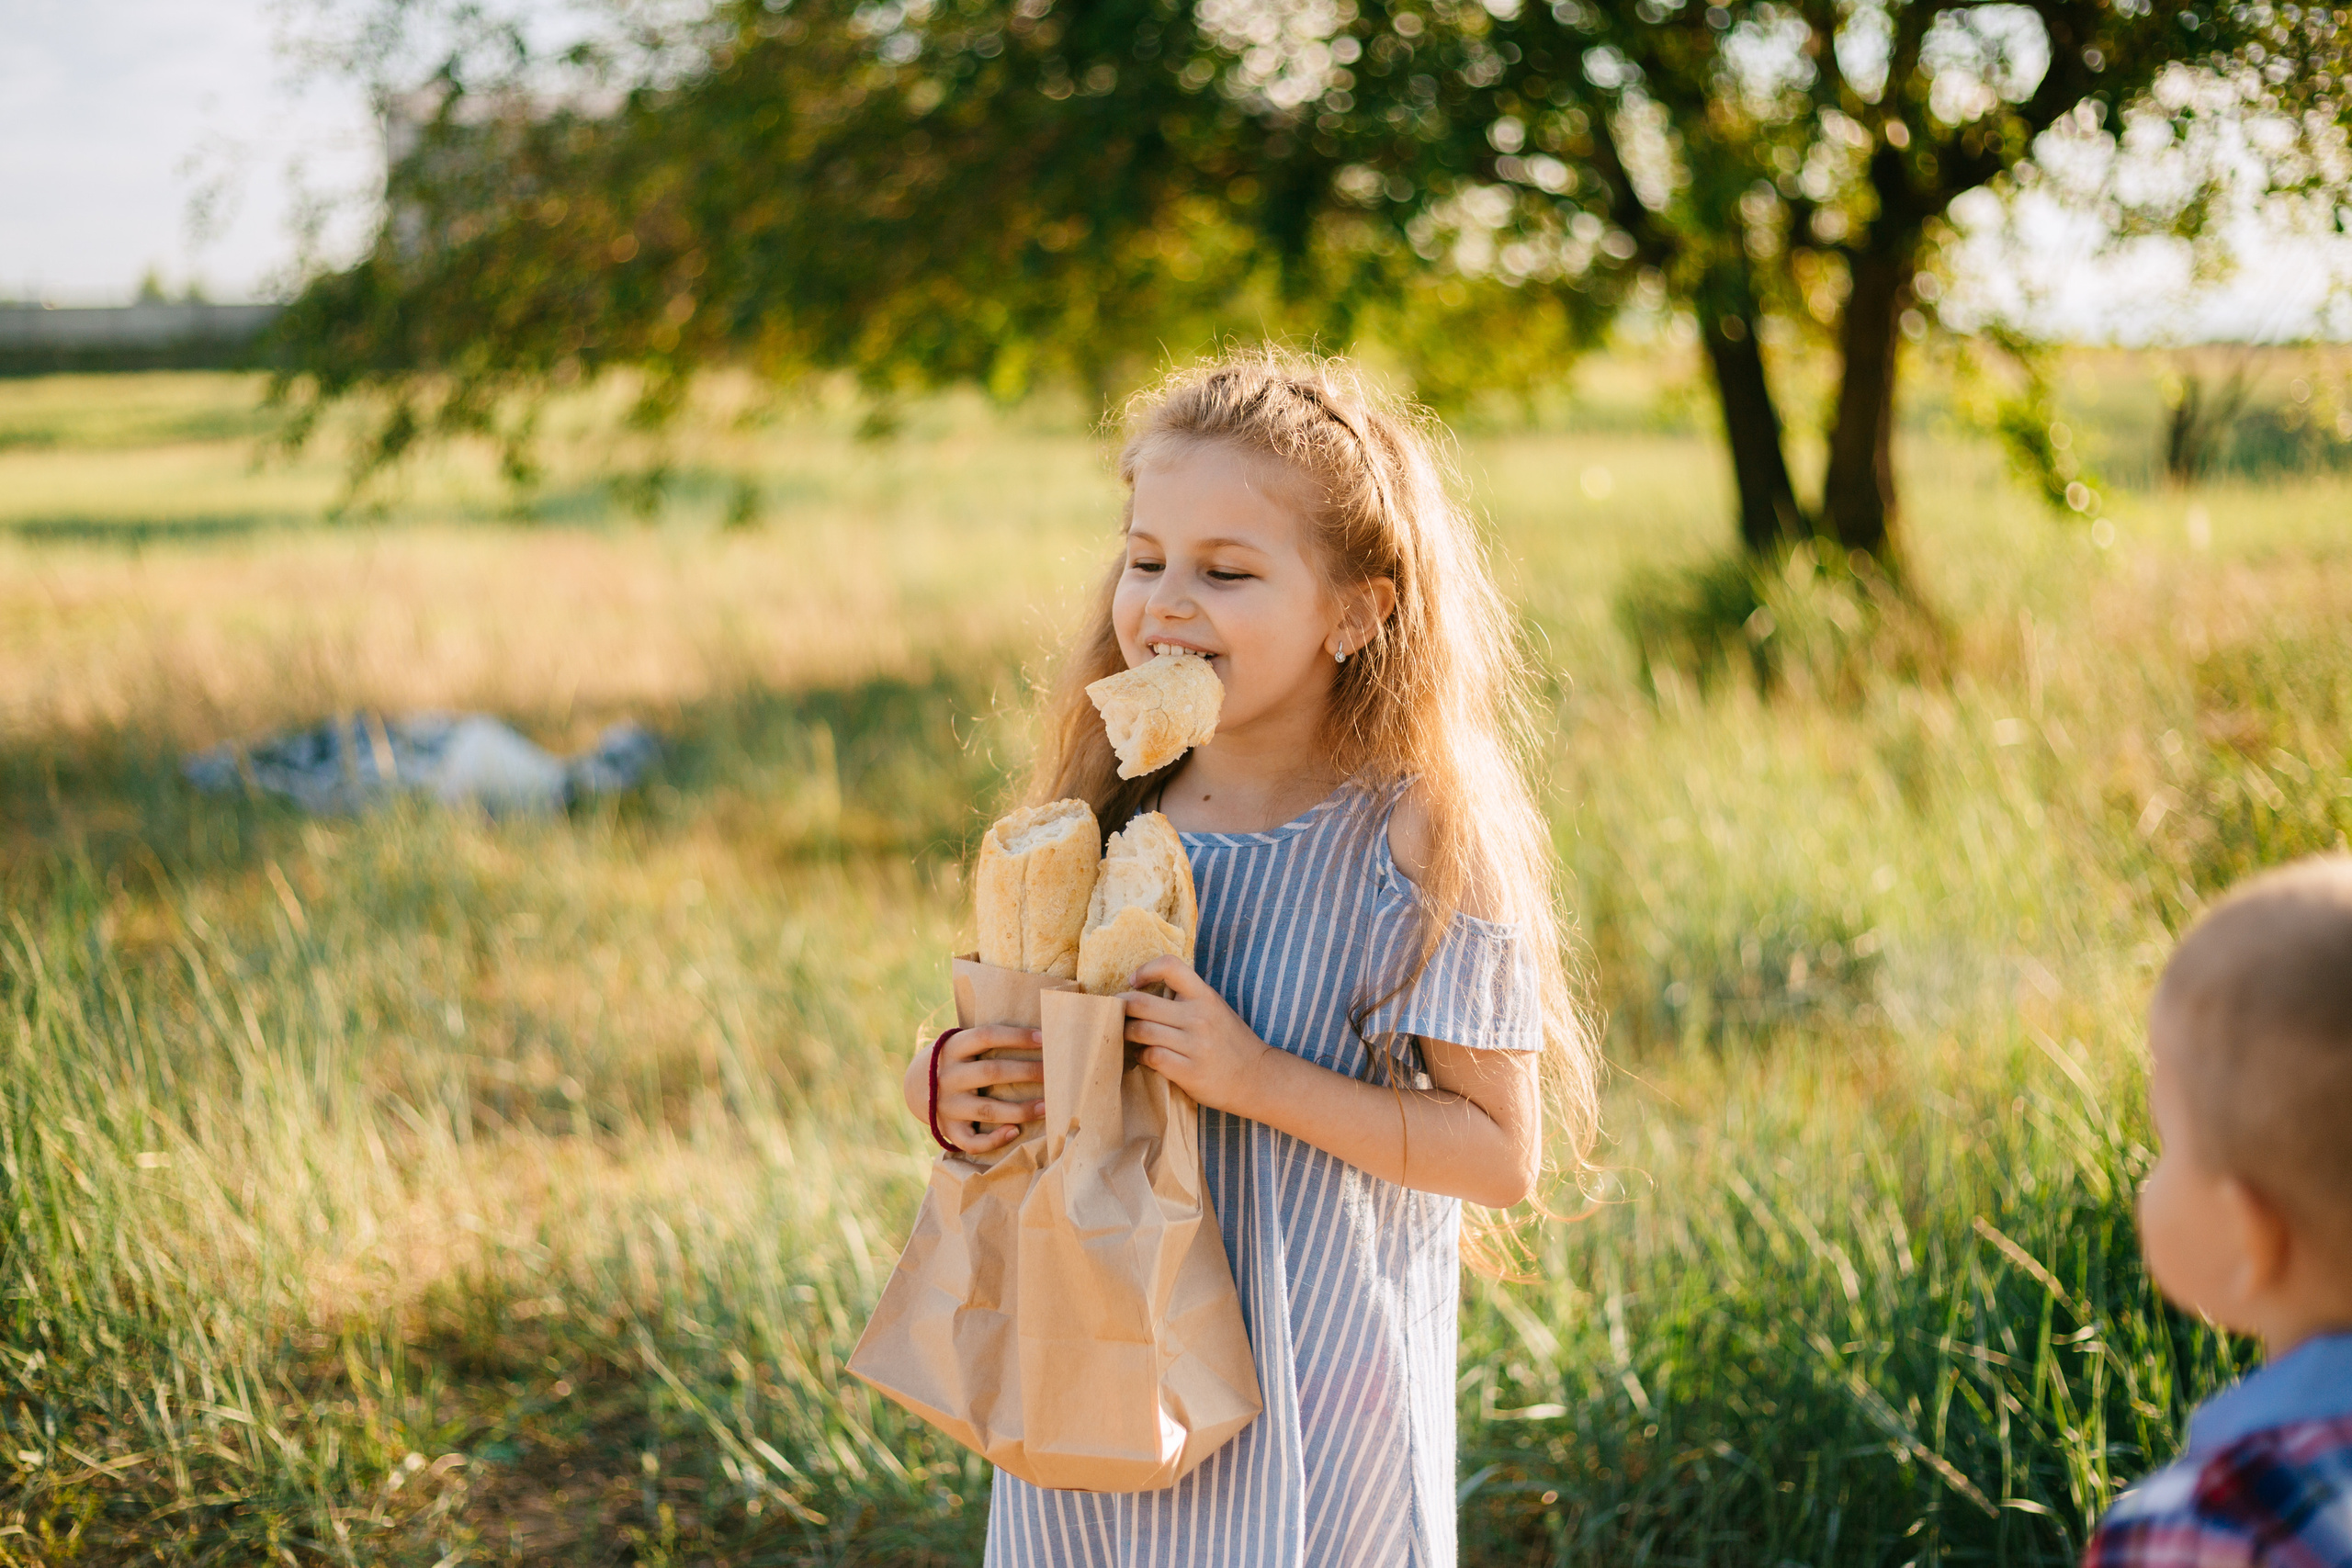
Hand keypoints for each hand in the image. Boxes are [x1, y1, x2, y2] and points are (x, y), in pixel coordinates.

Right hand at [933, 1025, 1043, 1154]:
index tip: (1045, 1039)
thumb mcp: (960, 1044)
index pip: (987, 1036)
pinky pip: (972, 1141)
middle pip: (991, 1072)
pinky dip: (994, 1139)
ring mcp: (946, 1105)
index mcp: (952, 1048)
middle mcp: (947, 1076)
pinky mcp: (948, 1129)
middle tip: (1054, 1073)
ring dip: (1020, 1109)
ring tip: (1047, 1107)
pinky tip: (1015, 1132)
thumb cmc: (955, 1061)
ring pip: (987, 1110)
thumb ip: (987, 1040)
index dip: (1016, 1037)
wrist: (914, 1087)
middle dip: (1026, 1072)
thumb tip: (1039, 1036)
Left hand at [1122, 956, 1276, 1116]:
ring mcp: (1194, 1045)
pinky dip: (1140, 1056)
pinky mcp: (1188, 1071)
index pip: (1170, 966)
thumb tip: (1146, 989)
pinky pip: (1150, 1056)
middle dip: (1121, 1007)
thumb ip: (1188, 997)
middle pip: (1141, 1002)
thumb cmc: (1231, 1042)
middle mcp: (1198, 1016)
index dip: (1145, 970)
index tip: (1135, 982)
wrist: (1257, 1078)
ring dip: (1126, 1033)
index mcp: (1205, 996)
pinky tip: (1144, 1057)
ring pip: (1140, 1030)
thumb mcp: (1215, 1009)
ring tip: (1128, 1036)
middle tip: (1116, 1013)